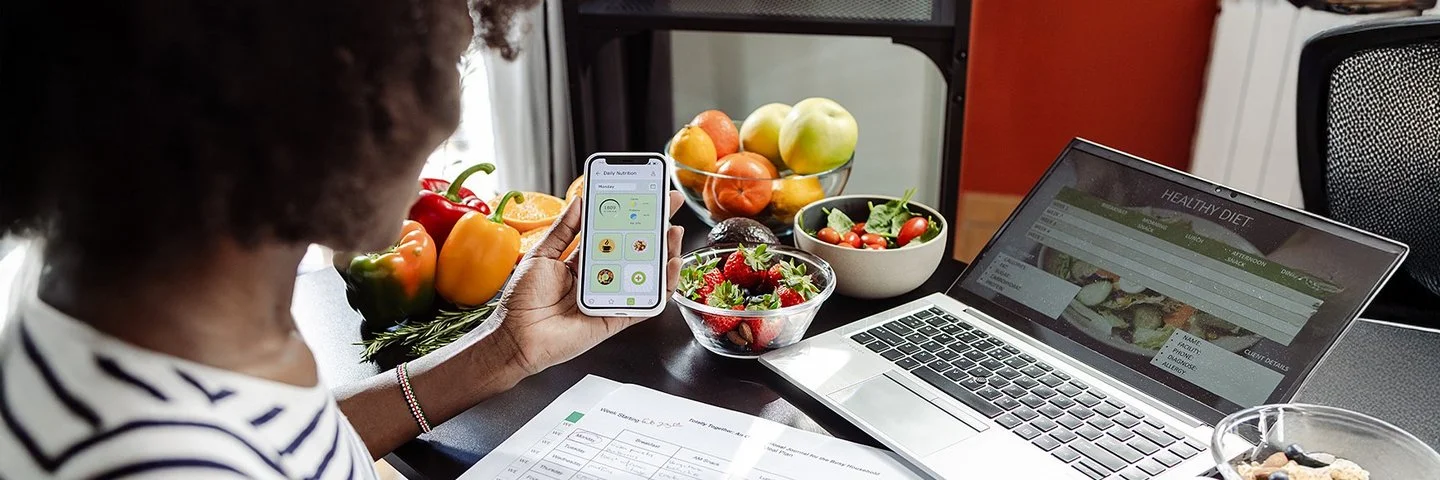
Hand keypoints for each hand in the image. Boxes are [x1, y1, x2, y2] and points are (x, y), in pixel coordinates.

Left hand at [493, 190, 684, 374]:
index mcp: (582, 262)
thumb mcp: (541, 254)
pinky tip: (671, 267)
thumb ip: (564, 230)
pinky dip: (663, 286)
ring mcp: (611, 298)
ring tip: (673, 232)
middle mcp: (601, 278)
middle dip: (656, 228)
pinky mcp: (617, 318)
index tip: (647, 195)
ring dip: (665, 253)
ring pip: (647, 275)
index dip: (631, 215)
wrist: (516, 337)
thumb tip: (579, 200)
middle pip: (636, 251)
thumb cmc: (522, 300)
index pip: (615, 234)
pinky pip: (646, 303)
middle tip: (670, 205)